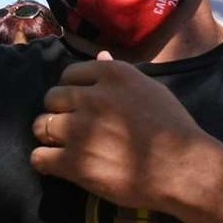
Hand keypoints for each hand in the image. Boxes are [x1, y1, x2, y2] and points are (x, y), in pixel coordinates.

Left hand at [30, 52, 215, 212]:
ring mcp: (81, 130)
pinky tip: (57, 165)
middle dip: (59, 112)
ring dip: (49, 136)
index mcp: (112, 75)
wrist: (183, 169)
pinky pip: (39, 157)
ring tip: (64, 146)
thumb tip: (100, 53)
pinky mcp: (75, 162)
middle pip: (52, 98)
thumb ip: (120, 72)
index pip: (69, 74)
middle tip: (73, 127)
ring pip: (41, 125)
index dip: (73, 91)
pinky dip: (44, 162)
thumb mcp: (150, 89)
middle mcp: (92, 97)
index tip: (82, 106)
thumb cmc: (173, 128)